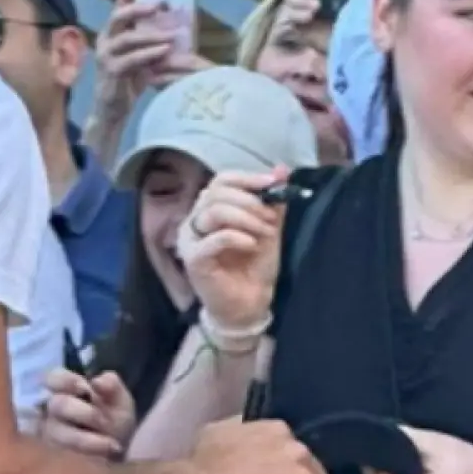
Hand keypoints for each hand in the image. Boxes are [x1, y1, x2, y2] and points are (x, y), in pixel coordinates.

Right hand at [39, 369, 135, 458]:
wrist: (118, 454)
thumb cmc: (114, 421)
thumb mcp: (120, 401)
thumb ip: (112, 386)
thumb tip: (97, 382)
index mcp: (65, 390)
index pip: (52, 378)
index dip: (66, 381)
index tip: (85, 389)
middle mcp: (51, 410)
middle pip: (56, 405)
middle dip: (84, 413)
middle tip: (105, 421)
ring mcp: (48, 433)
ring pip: (57, 433)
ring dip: (86, 439)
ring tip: (111, 445)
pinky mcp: (50, 456)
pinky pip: (60, 455)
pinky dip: (84, 455)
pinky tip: (103, 456)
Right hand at [91, 0, 208, 117]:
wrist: (113, 110)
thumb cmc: (129, 82)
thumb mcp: (141, 57)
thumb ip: (150, 42)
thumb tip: (176, 28)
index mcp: (113, 34)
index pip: (118, 7)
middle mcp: (105, 41)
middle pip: (118, 16)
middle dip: (138, 7)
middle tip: (159, 5)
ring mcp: (105, 56)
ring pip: (126, 39)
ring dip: (150, 35)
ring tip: (171, 35)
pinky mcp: (111, 73)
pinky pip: (130, 60)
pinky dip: (148, 55)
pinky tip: (163, 52)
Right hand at [177, 168, 287, 328]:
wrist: (249, 305)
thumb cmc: (254, 267)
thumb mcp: (270, 228)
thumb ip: (273, 201)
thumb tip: (282, 169)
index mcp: (211, 209)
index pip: (221, 180)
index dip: (246, 178)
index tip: (273, 182)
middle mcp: (195, 220)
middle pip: (216, 192)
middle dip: (250, 201)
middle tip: (271, 218)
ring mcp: (190, 240)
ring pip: (214, 211)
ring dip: (246, 218)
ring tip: (266, 232)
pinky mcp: (193, 259)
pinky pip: (214, 238)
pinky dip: (238, 237)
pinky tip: (252, 245)